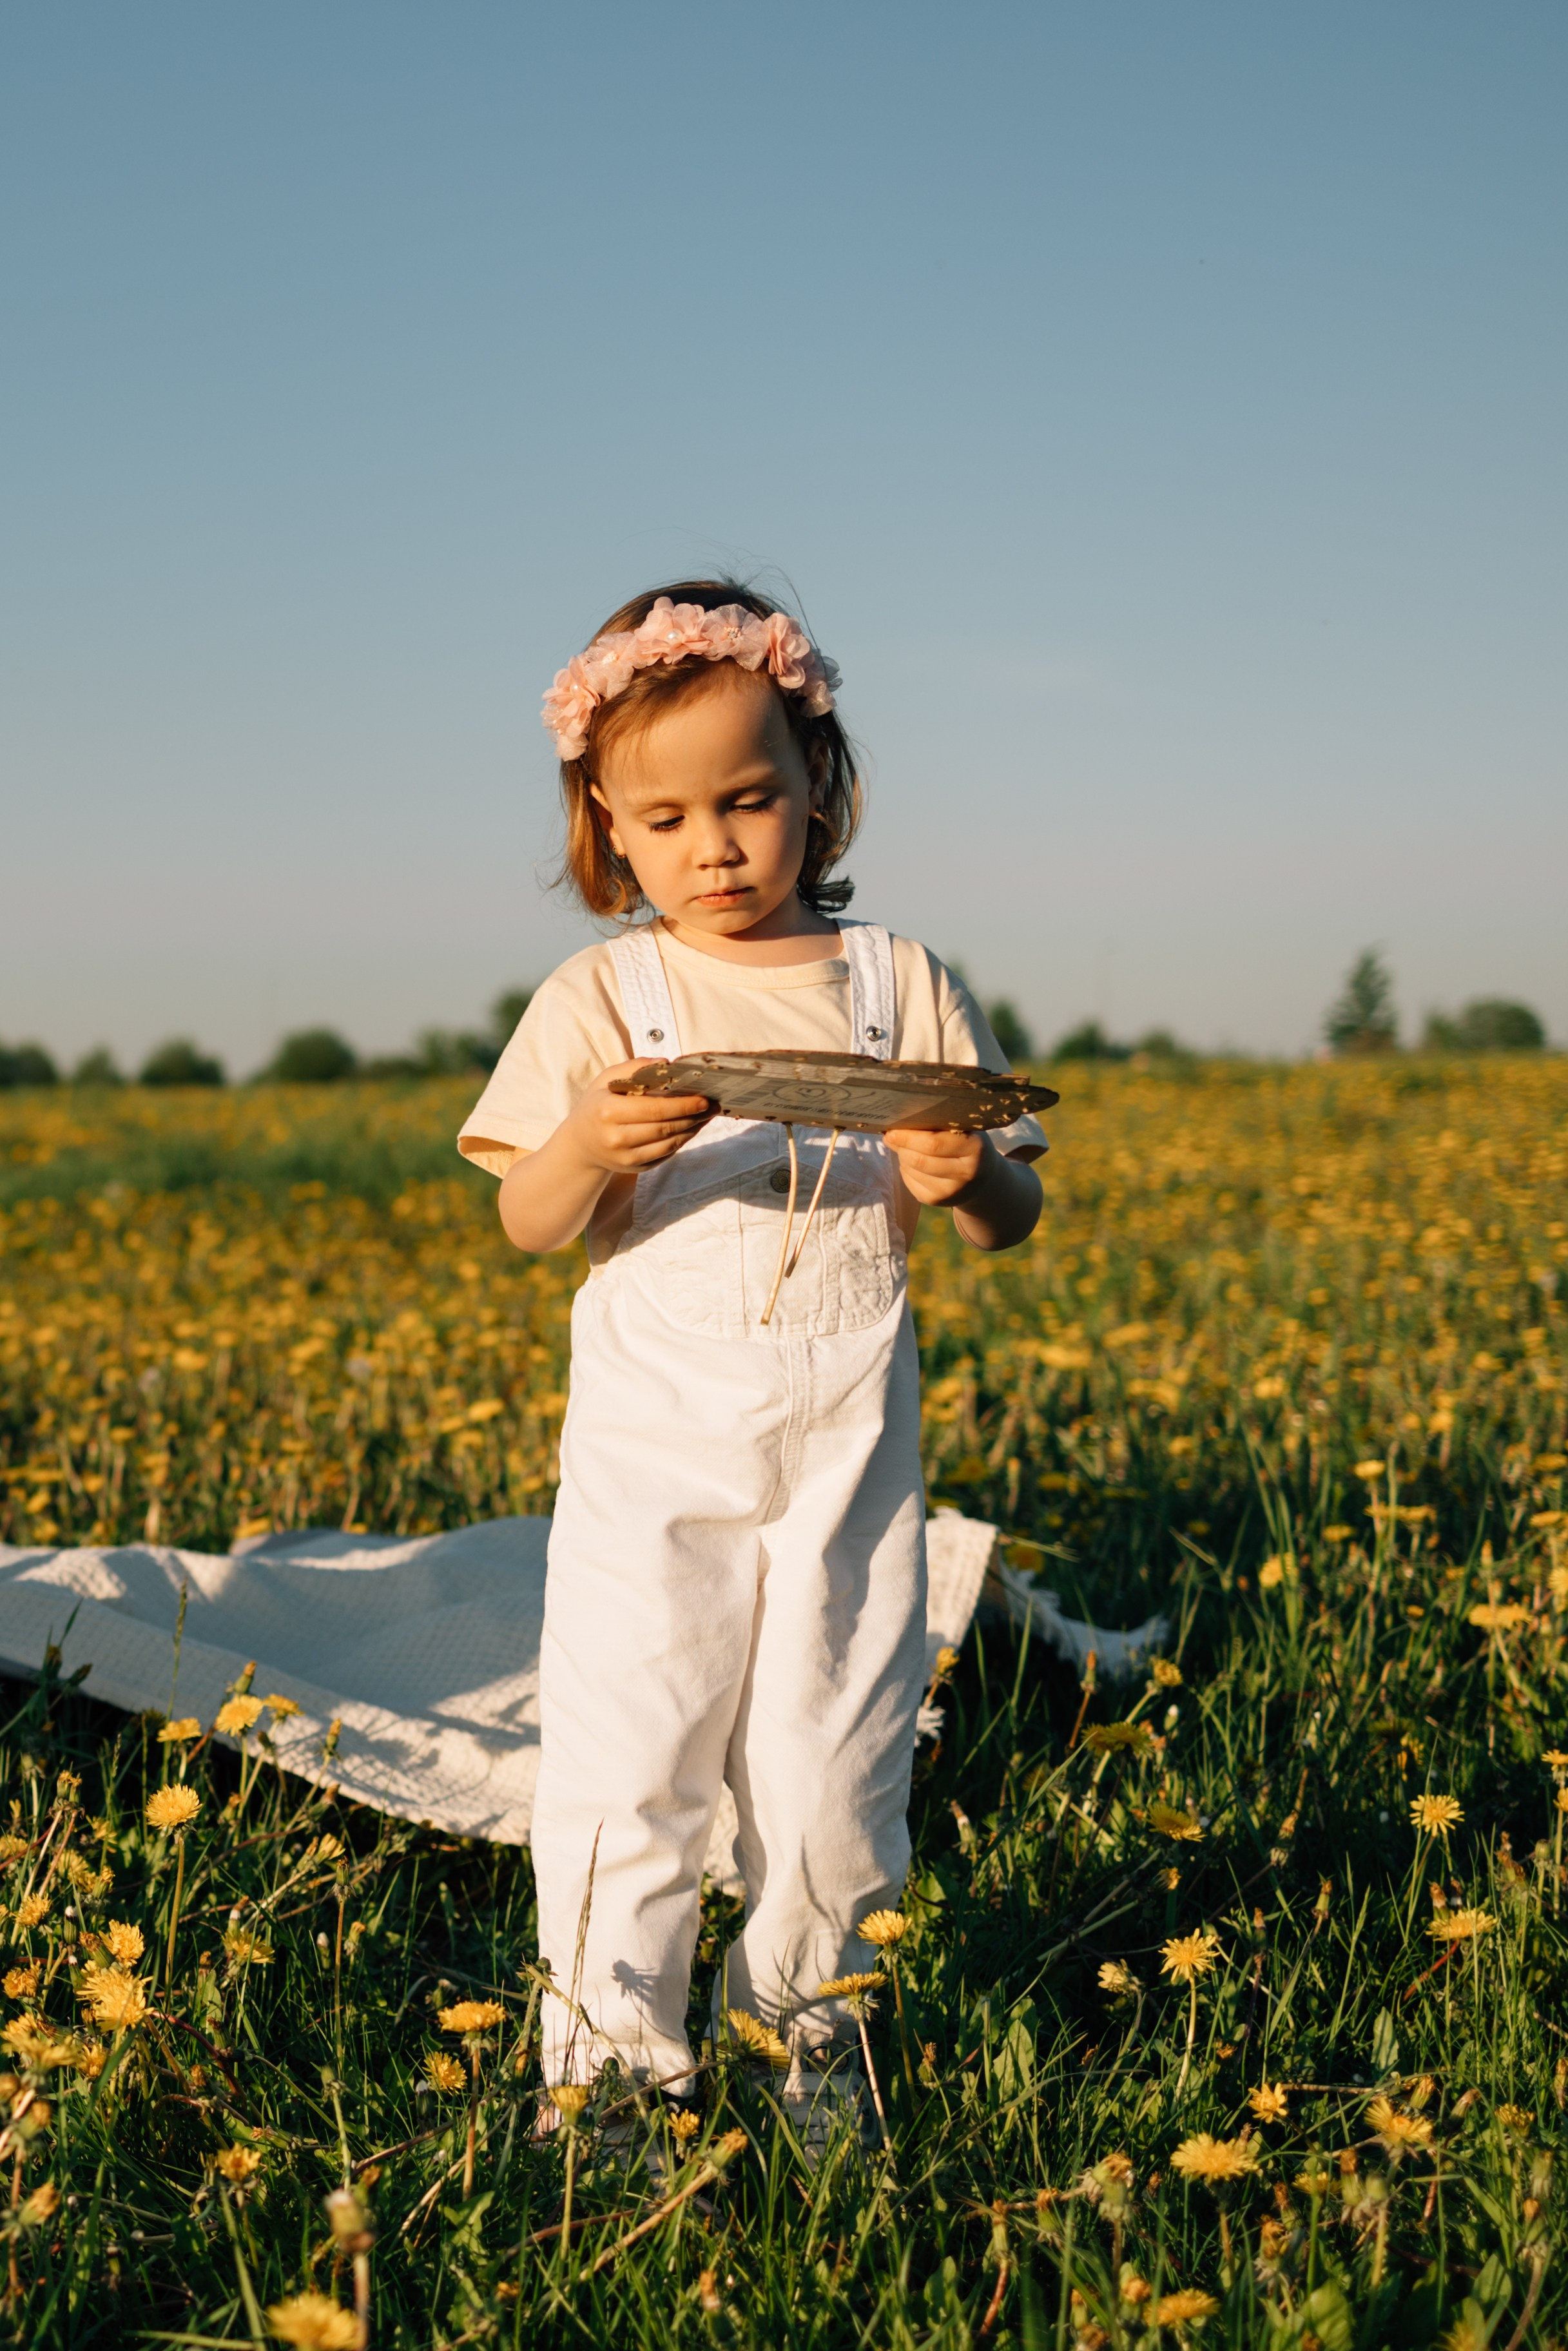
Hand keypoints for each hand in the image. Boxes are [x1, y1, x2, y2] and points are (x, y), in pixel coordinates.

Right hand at [562, 1059, 714, 1175]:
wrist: (580, 1144)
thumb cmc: (596, 1105)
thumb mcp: (606, 1080)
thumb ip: (635, 1067)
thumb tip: (667, 1063)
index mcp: (608, 1112)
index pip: (654, 1109)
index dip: (682, 1104)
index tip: (703, 1098)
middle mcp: (616, 1138)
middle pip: (665, 1127)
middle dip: (693, 1116)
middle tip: (712, 1104)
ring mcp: (626, 1157)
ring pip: (669, 1143)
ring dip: (692, 1129)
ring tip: (707, 1115)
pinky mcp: (635, 1168)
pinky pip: (666, 1154)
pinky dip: (682, 1141)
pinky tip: (692, 1127)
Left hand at [883, 1125, 990, 1207]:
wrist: (982, 1178)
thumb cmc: (967, 1144)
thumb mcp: (964, 1129)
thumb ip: (940, 1123)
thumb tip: (901, 1123)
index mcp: (974, 1148)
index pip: (933, 1143)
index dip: (908, 1137)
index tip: (892, 1129)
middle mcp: (966, 1173)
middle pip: (919, 1160)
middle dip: (901, 1146)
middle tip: (891, 1136)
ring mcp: (951, 1191)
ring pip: (911, 1170)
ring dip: (903, 1156)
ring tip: (905, 1147)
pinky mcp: (938, 1201)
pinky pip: (909, 1182)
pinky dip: (905, 1169)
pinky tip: (912, 1163)